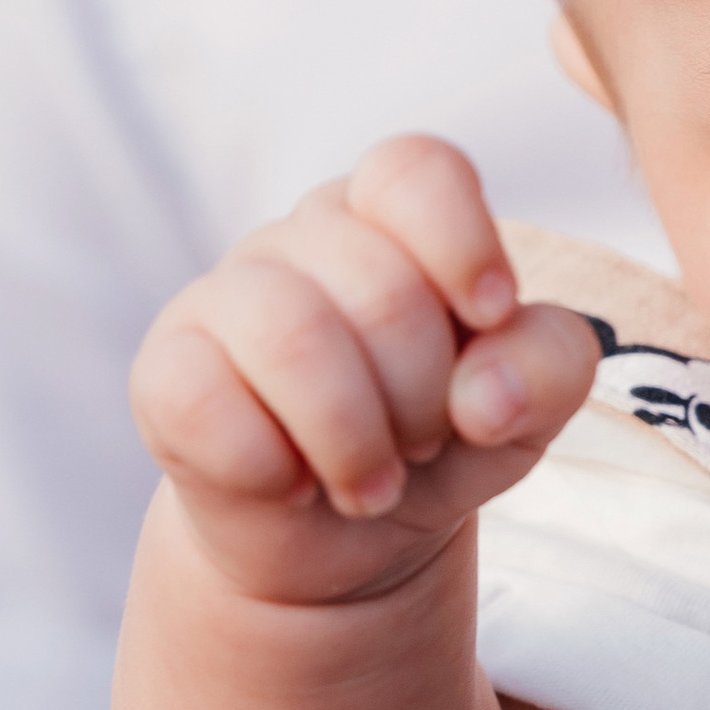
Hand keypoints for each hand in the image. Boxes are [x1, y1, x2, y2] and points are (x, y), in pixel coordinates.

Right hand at [129, 136, 598, 606]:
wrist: (343, 541)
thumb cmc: (440, 443)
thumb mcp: (526, 407)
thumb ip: (547, 368)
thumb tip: (486, 393)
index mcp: (393, 216)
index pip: (415, 169)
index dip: (462, 244)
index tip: (489, 318)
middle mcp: (303, 237)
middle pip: (379, 286)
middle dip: (422, 396)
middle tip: (421, 445)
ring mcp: (222, 296)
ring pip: (290, 336)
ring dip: (353, 441)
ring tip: (372, 486)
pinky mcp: (163, 370)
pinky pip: (203, 402)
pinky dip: (270, 469)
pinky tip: (291, 484)